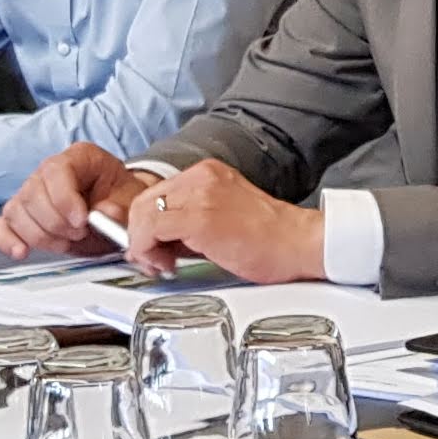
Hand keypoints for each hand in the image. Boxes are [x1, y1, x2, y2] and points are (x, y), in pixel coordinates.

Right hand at [0, 143, 145, 259]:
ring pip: (17, 210)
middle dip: (55, 222)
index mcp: (79, 157)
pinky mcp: (23, 214)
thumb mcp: (131, 200)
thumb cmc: (121, 200)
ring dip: (40, 234)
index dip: (64, 198)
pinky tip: (22, 251)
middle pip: (32, 192)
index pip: (56, 170)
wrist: (118, 212)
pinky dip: (8, 240)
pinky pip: (3, 225)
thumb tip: (105, 213)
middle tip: (79, 234)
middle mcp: (50, 170)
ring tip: (66, 242)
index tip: (82, 221)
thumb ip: (121, 208)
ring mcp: (32, 191)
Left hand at [118, 157, 321, 281]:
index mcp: (207, 174)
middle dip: (138, 234)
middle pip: (143, 200)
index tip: (149, 245)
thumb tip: (158, 240)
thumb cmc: (271, 238)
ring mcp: (199, 194)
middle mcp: (200, 177)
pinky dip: (147, 250)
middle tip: (150, 259)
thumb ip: (189, 222)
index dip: (144, 224)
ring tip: (161, 263)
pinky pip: (151, 230)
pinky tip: (165, 264)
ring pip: (142, 214)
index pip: (155, 193)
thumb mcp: (223, 217)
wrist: (299, 244)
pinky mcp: (199, 217)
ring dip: (142, 244)